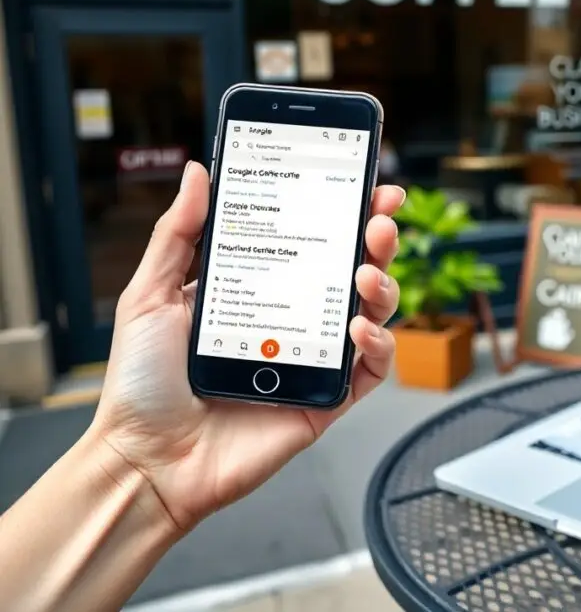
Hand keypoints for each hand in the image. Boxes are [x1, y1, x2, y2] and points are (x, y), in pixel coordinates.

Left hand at [89, 162, 404, 532]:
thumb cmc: (143, 384)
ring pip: (373, 312)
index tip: (366, 182)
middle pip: (353, 268)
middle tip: (379, 221)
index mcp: (259, 288)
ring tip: (364, 273)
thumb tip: (199, 173)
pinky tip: (358, 330)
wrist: (147, 459)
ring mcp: (313, 357)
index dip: (344, 209)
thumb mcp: (151, 294)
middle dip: (376, 238)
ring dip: (382, 285)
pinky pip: (371, 369)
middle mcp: (293, 318)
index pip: (312, 239)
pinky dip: (378, 345)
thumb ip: (179, 232)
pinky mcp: (327, 398)